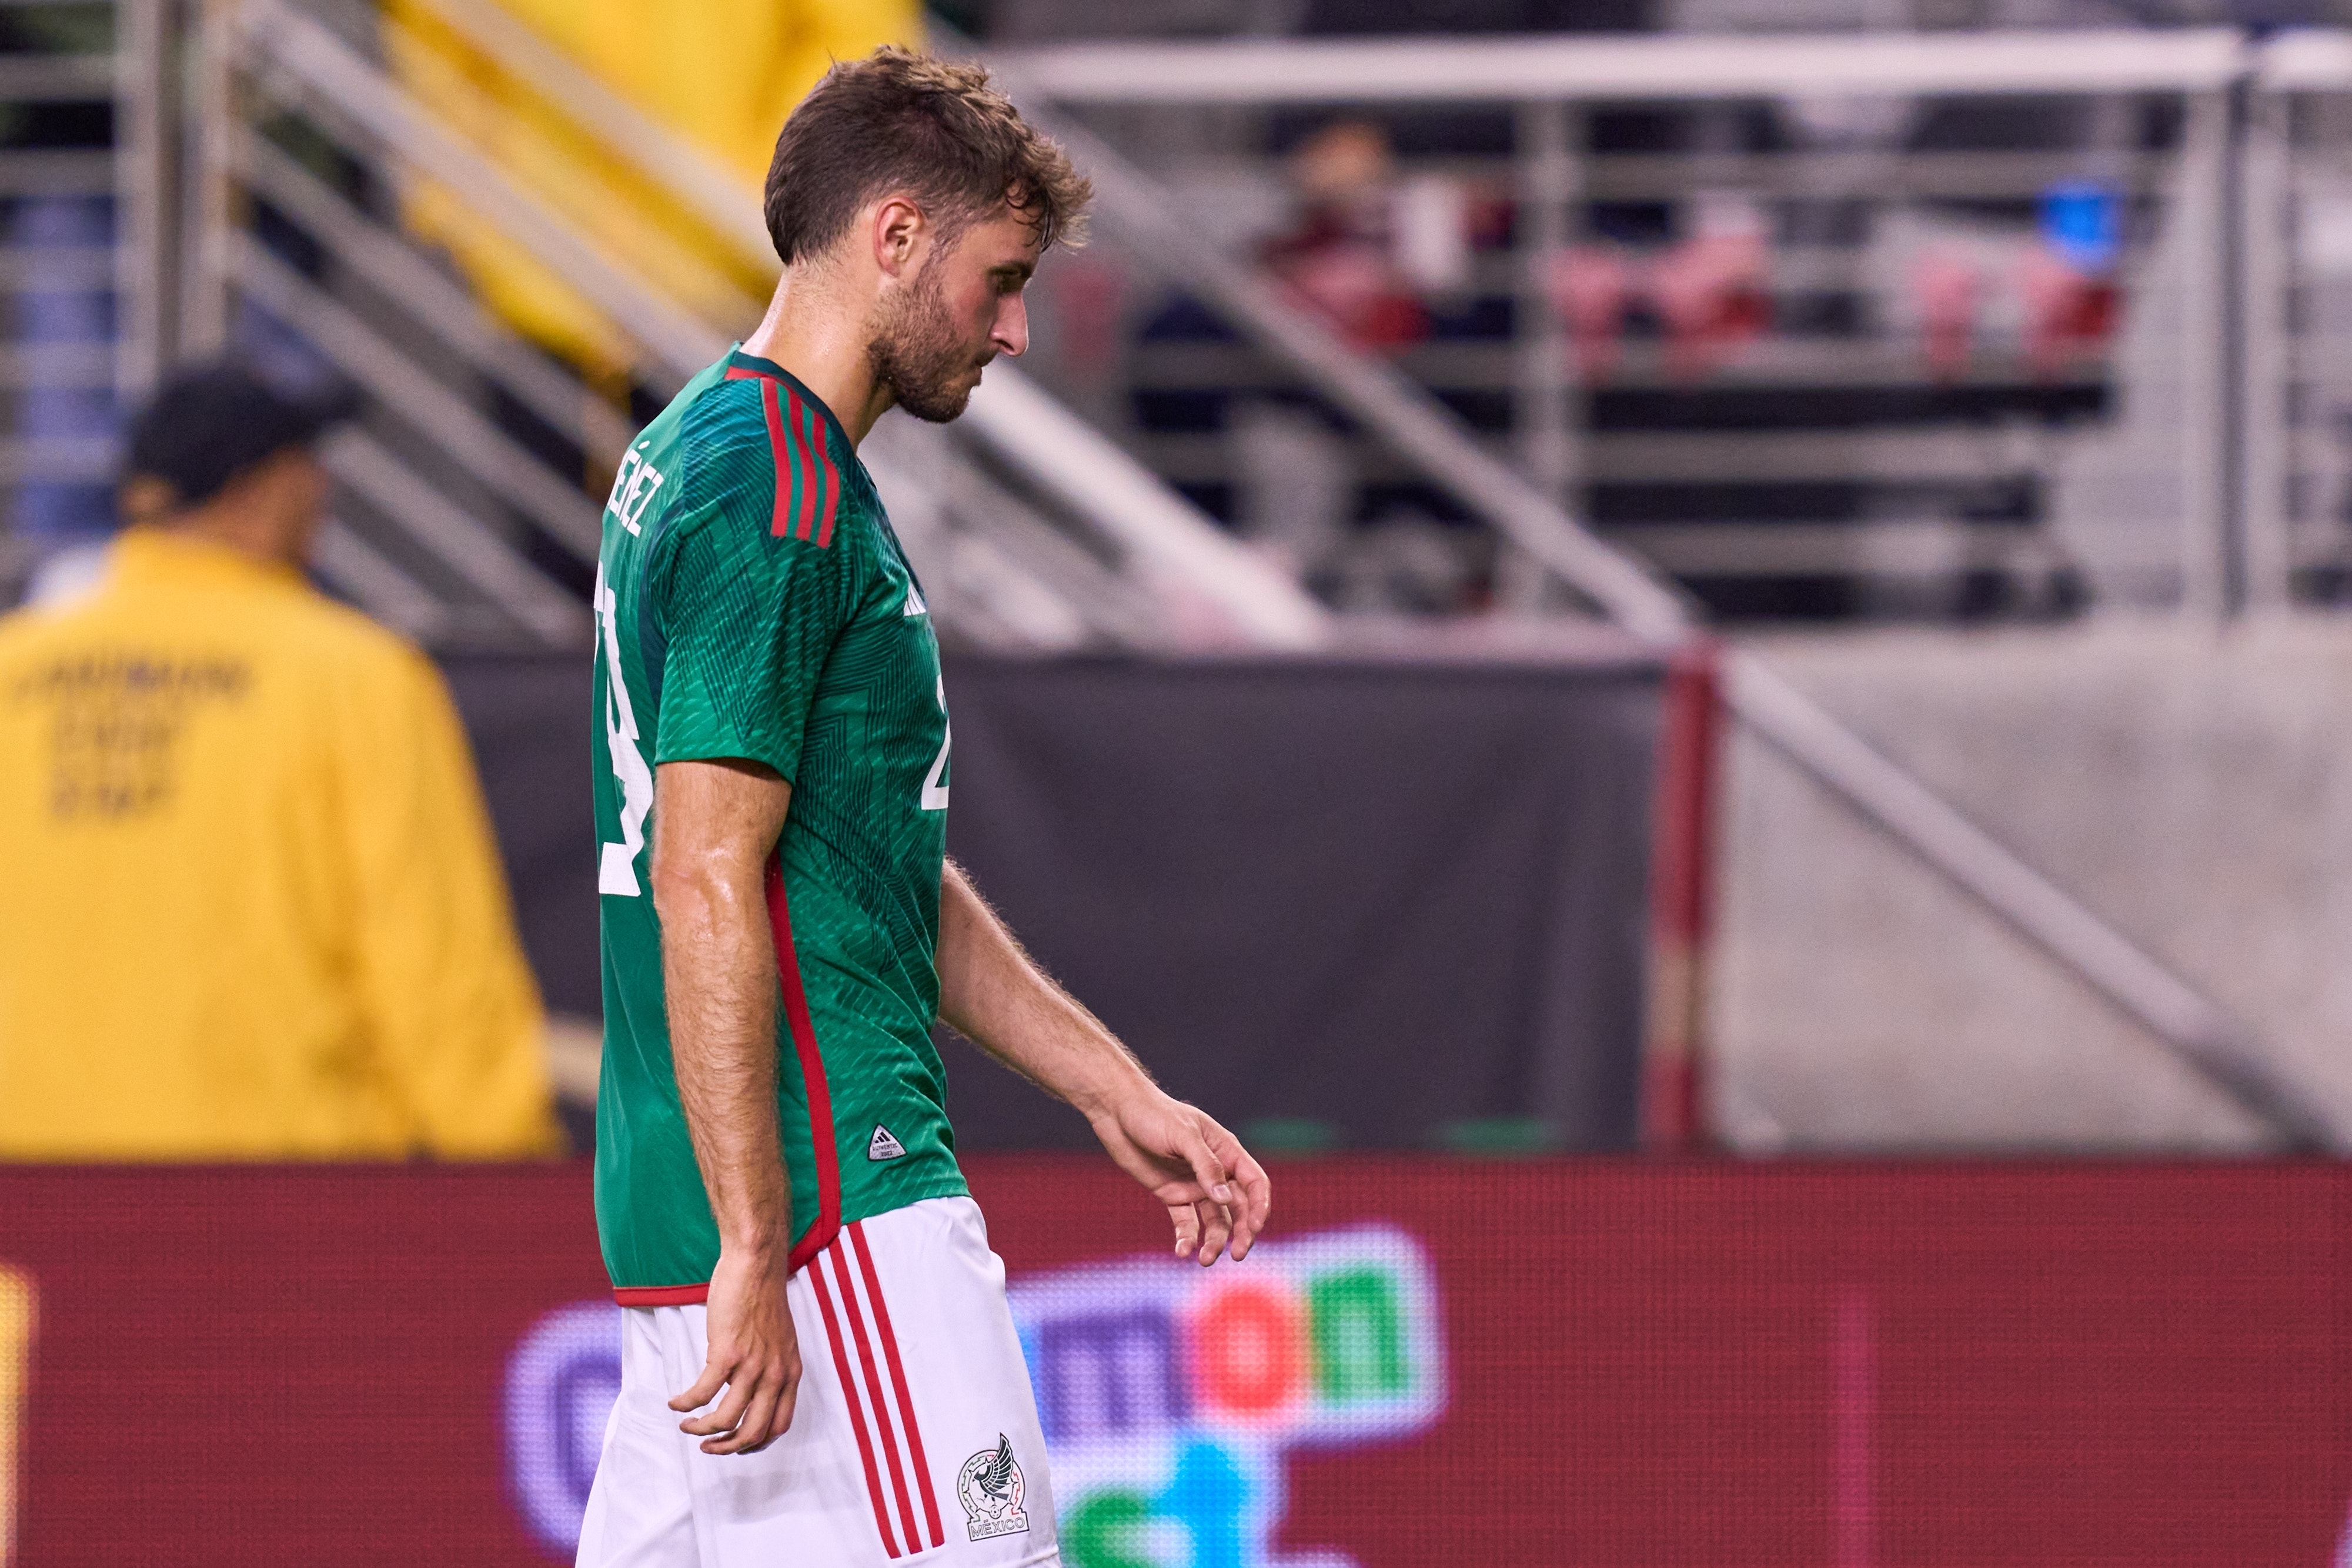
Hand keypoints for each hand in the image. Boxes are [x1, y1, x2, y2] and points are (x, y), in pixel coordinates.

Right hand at [670, 1244, 801, 1453]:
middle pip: (754, 1432)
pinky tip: (674, 1402)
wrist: (756, 1264)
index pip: (779, 1424)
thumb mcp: (779, 1340)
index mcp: (790, 1372)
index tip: (736, 1445)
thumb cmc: (763, 1297)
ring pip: (725, 1420)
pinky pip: (701, 1393)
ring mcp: (752, 1366)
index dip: (756, 1443)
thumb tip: (743, 1389)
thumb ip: (768, 1366)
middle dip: (727, 1448)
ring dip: (701, 1431)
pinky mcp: (726, 1354)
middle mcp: (775, 1374)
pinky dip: (685, 1404)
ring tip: (686, 1426)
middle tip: (707, 1448)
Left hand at [1088, 1087, 1271, 1265]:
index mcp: (1226, 1151)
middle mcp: (1215, 1172)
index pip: (1254, 1183)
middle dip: (1242, 1232)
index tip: (1253, 1229)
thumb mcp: (1182, 1136)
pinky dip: (1187, 1239)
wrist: (1117, 1112)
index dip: (1259, 1206)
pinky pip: (1186, 1222)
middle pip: (1238, 1207)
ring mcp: (1194, 1185)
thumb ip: (1206, 1165)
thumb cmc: (1153, 1114)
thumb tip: (1225, 1198)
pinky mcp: (1172, 1195)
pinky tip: (1182, 1252)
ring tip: (1205, 1260)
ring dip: (1215, 1241)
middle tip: (1238, 1255)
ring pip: (1215, 1220)